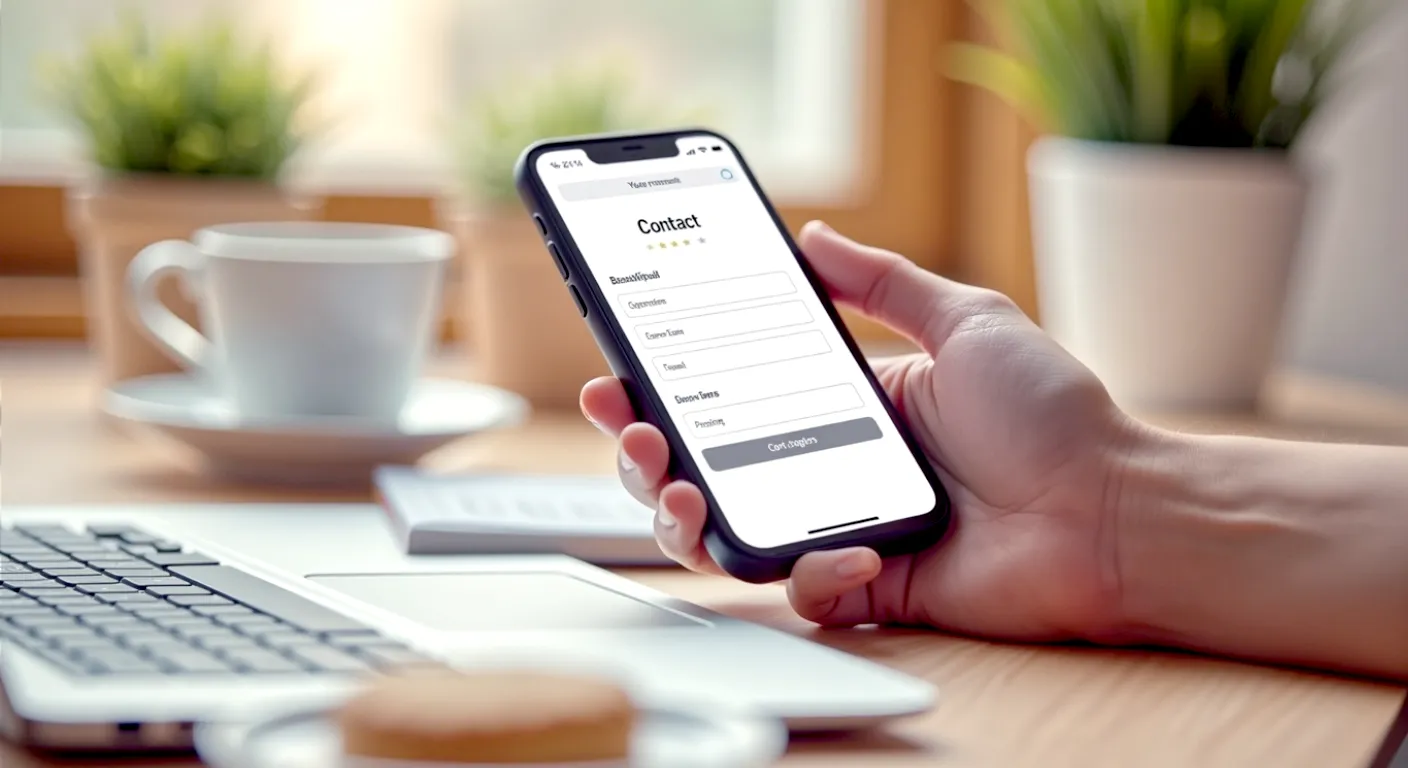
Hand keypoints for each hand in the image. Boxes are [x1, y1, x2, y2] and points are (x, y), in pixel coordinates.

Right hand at [582, 222, 1144, 640]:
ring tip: (679, 487)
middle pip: (708, 468)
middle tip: (635, 426)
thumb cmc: (1055, 417)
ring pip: (731, 536)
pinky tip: (839, 548)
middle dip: (649, 452)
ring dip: (685, 517)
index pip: (731, 395)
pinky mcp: (869, 587)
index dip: (668, 386)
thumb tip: (814, 235)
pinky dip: (806, 572)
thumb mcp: (968, 322)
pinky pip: (803, 590)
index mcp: (845, 405)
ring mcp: (843, 529)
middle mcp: (831, 467)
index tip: (622, 368)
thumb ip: (884, 281)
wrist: (1117, 513)